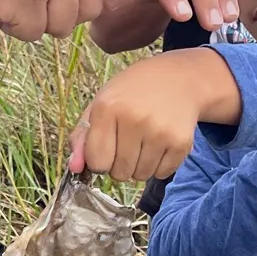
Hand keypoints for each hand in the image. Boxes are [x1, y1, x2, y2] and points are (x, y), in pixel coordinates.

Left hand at [68, 48, 241, 181]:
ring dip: (139, 166)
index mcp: (108, 107)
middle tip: (127, 141)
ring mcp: (160, 133)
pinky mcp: (181, 143)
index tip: (106, 147)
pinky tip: (160, 143)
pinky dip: (158, 165)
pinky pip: (162, 174)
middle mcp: (134, 120)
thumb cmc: (132, 92)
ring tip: (143, 141)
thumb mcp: (101, 103)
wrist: (178, 79)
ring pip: (140, 176)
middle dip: (119, 164)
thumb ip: (82, 137)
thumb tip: (74, 168)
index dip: (99, 160)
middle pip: (119, 173)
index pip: (96, 161)